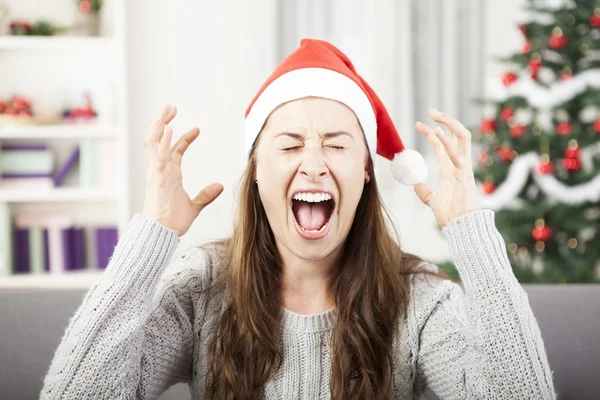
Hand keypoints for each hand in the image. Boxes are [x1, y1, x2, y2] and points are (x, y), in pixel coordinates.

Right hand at [142, 104, 222, 236]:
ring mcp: (157, 171)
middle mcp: (161, 169)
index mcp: (168, 174)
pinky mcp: (156, 177)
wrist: (162, 233)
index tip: (197, 129)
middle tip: (171, 106)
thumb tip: (220, 186)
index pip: (175, 150)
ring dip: (160, 123)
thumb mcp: (194, 206)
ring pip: (154, 141)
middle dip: (163, 122)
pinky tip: (168, 128)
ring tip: (167, 108)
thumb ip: (205, 195)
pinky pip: (158, 155)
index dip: (184, 138)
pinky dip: (163, 141)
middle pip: (159, 139)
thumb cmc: (172, 221)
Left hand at [413, 108, 480, 227]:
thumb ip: (425, 192)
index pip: (441, 144)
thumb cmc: (451, 216)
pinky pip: (458, 154)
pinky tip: (437, 132)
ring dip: (449, 124)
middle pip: (456, 135)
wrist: (461, 228)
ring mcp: (463, 168)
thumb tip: (415, 185)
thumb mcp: (433, 200)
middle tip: (431, 110)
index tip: (417, 124)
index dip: (431, 133)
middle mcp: (458, 164)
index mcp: (450, 168)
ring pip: (461, 138)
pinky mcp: (465, 175)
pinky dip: (448, 142)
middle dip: (446, 121)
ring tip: (434, 115)